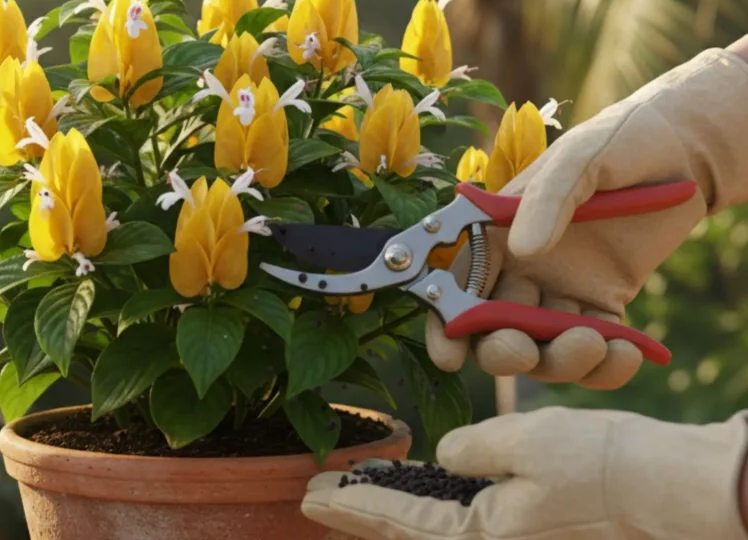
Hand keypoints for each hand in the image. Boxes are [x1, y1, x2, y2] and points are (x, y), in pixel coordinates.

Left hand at [302, 407, 747, 539]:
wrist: (661, 483)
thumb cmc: (598, 462)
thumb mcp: (523, 443)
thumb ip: (468, 450)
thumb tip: (443, 457)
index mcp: (478, 533)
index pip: (394, 518)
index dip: (349, 504)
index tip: (311, 493)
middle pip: (403, 531)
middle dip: (357, 514)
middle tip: (313, 497)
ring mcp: (506, 538)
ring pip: (427, 528)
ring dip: (387, 512)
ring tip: (351, 493)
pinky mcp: (521, 527)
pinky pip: (455, 519)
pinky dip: (423, 506)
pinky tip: (413, 490)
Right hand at [426, 47, 747, 388]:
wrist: (687, 152)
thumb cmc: (623, 140)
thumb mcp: (581, 158)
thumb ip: (548, 199)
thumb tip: (523, 251)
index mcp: (499, 231)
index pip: (459, 282)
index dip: (445, 322)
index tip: (448, 354)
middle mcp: (523, 267)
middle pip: (495, 328)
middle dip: (503, 350)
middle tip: (524, 350)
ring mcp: (563, 291)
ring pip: (545, 347)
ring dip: (560, 360)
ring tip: (594, 344)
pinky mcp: (605, 306)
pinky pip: (596, 351)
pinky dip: (607, 366)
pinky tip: (628, 354)